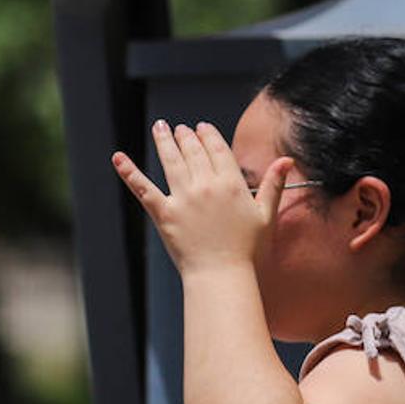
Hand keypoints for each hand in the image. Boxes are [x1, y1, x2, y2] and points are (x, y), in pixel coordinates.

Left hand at [112, 120, 294, 275]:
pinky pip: (143, 188)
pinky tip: (118, 158)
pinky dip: (129, 172)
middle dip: (186, 136)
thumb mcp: (266, 216)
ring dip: (164, 141)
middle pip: (193, 150)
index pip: (217, 148)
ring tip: (160, 128)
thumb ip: (274, 185)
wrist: (222, 276)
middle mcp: (206, 185)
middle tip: (179, 129)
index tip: (202, 127)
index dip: (208, 135)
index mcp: (231, 184)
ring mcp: (183, 198)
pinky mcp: (164, 214)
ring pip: (171, 161)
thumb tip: (286, 160)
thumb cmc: (248, 252)